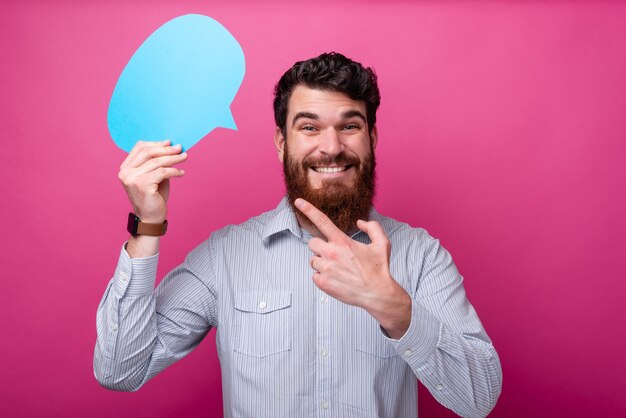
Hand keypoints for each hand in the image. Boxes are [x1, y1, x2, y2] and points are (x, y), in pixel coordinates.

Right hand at [118, 140, 186, 222]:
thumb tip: (171, 146)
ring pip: (156, 162)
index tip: (169, 142)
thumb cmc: (154, 197)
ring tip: (184, 157)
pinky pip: (162, 172)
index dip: (156, 143)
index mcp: (125, 168)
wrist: (150, 219)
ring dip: (173, 158)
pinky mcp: (142, 185)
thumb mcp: (154, 176)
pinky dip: (174, 171)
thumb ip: (157, 162)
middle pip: (148, 152)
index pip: (139, 148)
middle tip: (180, 148)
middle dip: (166, 149)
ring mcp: (131, 178)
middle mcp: (125, 172)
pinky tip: (182, 172)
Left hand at [294, 198, 411, 337]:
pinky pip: (314, 275)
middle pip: (312, 243)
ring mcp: (326, 269)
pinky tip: (336, 279)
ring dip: (322, 263)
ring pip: (313, 260)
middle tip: (334, 254)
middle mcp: (331, 253)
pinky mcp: (323, 283)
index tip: (298, 201)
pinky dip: (323, 277)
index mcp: (342, 242)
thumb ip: (372, 227)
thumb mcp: (382, 244)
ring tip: (338, 269)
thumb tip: (360, 222)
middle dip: (320, 247)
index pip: (322, 221)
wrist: (378, 294)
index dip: (308, 209)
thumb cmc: (380, 269)